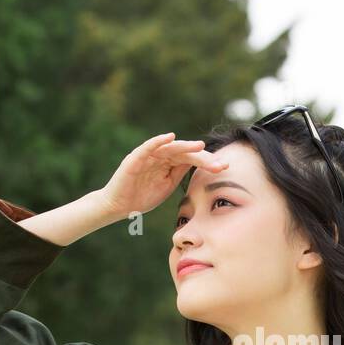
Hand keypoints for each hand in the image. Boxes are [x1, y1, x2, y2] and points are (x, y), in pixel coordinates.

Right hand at [99, 132, 227, 219]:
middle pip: (185, 152)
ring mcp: (148, 156)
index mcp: (169, 163)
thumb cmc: (142, 196)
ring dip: (185, 146)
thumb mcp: (167, 185)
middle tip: (220, 162)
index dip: (208, 162)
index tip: (224, 167)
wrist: (119, 206)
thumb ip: (180, 172)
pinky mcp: (135, 158)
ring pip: (170, 147)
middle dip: (203, 157)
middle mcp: (160, 156)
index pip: (191, 159)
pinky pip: (148, 147)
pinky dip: (158, 141)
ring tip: (200, 146)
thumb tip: (199, 164)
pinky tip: (170, 138)